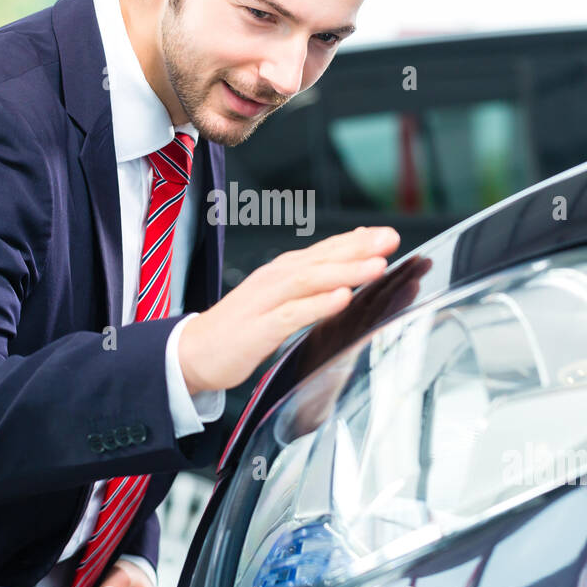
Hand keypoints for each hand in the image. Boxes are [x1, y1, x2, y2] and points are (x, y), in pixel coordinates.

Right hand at [178, 226, 400, 393]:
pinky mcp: (259, 328)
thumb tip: (350, 259)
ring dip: (345, 271)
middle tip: (391, 239)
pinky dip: (318, 305)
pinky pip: (292, 314)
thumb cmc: (241, 326)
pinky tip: (342, 299)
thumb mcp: (280, 297)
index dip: (358, 240)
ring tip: (376, 266)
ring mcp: (266, 301)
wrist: (195, 351)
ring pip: (310, 280)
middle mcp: (275, 279)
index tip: (388, 234)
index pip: (325, 249)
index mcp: (283, 271)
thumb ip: (311, 279)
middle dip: (359, 248)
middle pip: (322, 258)